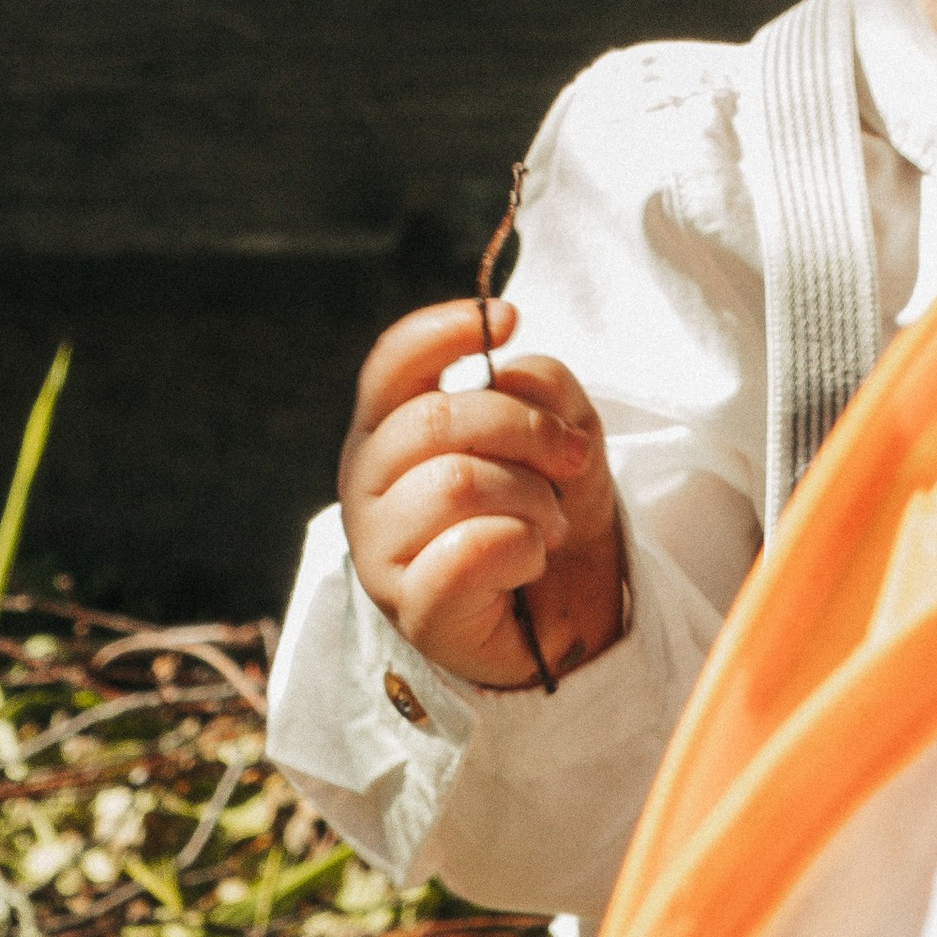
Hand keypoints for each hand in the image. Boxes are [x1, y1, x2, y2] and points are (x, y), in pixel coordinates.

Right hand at [339, 296, 625, 692]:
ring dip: (532, 497)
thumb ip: (538, 390)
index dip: (444, 331)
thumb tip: (509, 372)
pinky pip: (469, 551)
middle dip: (527, 430)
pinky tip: (530, 558)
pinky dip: (523, 546)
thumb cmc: (547, 511)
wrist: (566, 616)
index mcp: (389, 430)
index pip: (392, 364)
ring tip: (550, 522)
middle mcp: (366, 484)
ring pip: (456, 483)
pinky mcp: (412, 609)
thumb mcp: (560, 433)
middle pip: (435, 420)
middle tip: (570, 460)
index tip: (510, 320)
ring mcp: (379, 549)